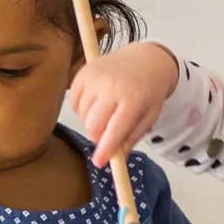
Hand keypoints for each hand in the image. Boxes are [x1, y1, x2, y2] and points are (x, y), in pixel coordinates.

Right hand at [70, 42, 179, 166]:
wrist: (145, 60)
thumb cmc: (148, 91)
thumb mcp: (149, 116)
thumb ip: (132, 138)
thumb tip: (117, 160)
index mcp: (133, 99)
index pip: (115, 130)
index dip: (106, 149)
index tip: (100, 162)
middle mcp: (112, 86)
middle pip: (93, 125)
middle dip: (98, 137)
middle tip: (107, 136)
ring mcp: (95, 78)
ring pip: (82, 115)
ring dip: (91, 123)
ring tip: (106, 114)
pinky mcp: (83, 73)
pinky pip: (74, 103)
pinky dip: (82, 110)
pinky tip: (96, 104)